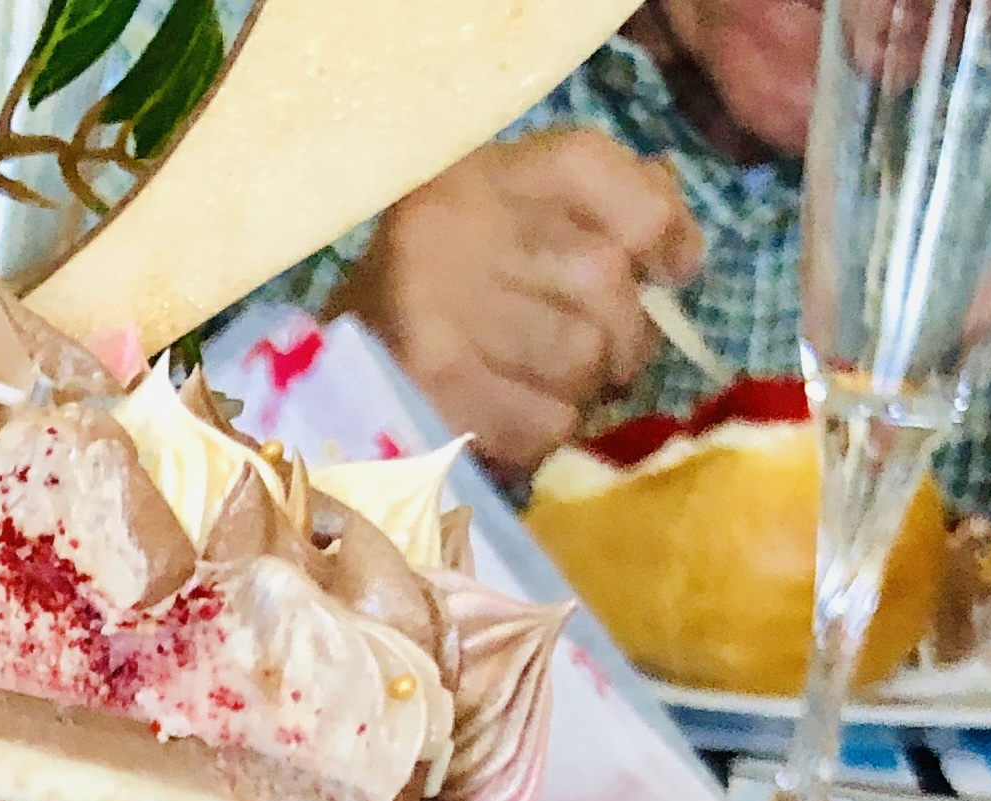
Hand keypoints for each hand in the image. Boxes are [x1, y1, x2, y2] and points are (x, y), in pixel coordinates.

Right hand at [335, 128, 704, 476]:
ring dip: (582, 390)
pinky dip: (544, 435)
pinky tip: (515, 426)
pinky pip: (542, 424)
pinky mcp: (427, 401)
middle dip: (624, 334)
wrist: (314, 396)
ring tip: (550, 393)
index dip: (662, 228)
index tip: (672, 269)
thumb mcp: (504, 227)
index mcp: (472, 174)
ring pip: (580, 358)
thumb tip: (676, 250)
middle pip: (602, 277)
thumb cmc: (431, 311)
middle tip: (605, 360)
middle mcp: (448, 231)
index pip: (602, 177)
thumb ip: (597, 212)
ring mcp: (431, 318)